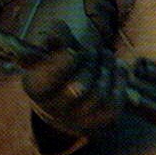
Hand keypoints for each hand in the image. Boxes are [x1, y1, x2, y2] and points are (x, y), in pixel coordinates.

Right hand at [23, 22, 125, 137]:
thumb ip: (55, 37)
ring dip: (107, 70)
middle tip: (94, 50)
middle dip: (90, 64)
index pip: (48, 79)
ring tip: (106, 55)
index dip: (63, 64)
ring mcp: (77, 119)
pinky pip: (114, 103)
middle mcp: (54, 108)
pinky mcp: (98, 121)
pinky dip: (119, 81)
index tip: (73, 52)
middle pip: (78, 89)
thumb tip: (56, 33)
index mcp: (36, 87)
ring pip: (99, 96)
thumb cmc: (59, 65)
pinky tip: (117, 67)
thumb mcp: (53, 49)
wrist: (66, 96)